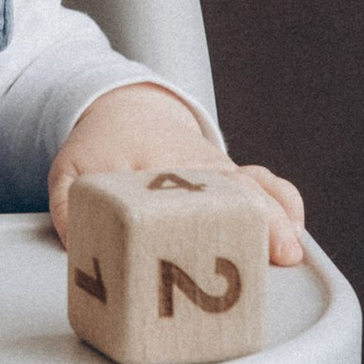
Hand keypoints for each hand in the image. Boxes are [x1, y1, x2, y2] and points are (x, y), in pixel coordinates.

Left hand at [47, 82, 306, 267]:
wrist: (130, 112)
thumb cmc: (103, 146)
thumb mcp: (72, 171)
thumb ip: (69, 207)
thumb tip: (75, 242)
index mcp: (156, 162)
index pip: (179, 183)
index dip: (196, 212)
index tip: (208, 233)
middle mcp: (195, 165)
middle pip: (233, 186)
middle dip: (259, 218)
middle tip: (278, 251)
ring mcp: (218, 172)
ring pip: (257, 185)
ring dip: (279, 215)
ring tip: (290, 251)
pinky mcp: (233, 181)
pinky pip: (267, 185)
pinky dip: (285, 205)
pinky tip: (294, 238)